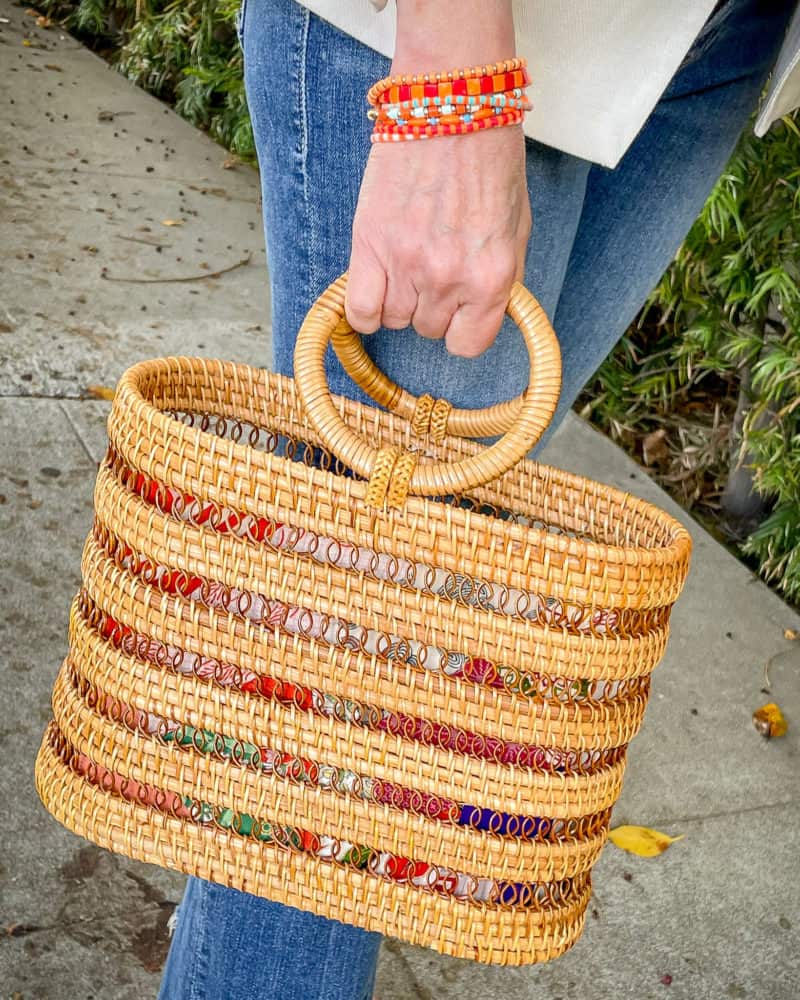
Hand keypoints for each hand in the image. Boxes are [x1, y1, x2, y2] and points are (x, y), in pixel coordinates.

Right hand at [344, 0, 528, 357]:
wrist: (450, 105)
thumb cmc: (489, 160)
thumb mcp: (517, 227)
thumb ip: (502, 278)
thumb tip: (485, 314)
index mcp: (492, 276)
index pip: (467, 345)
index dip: (462, 330)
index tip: (459, 312)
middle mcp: (449, 278)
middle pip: (428, 329)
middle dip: (432, 305)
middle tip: (433, 266)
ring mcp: (407, 263)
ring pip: (394, 319)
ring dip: (399, 300)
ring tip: (406, 262)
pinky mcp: (369, 244)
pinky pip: (360, 311)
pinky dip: (365, 309)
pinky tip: (375, 287)